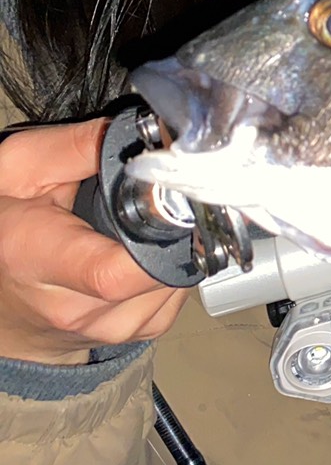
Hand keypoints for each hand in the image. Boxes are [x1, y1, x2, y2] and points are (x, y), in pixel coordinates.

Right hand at [0, 119, 188, 364]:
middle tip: (160, 203)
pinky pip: (179, 295)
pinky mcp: (138, 333)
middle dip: (175, 230)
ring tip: (143, 229)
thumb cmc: (3, 229)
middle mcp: (75, 306)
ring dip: (176, 248)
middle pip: (160, 271)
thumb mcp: (17, 171)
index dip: (161, 237)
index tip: (172, 200)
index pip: (115, 272)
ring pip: (179, 281)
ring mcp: (109, 327)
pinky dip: (175, 268)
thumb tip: (142, 132)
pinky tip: (147, 253)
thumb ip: (76, 146)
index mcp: (36, 259)